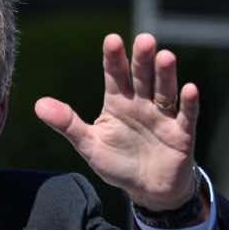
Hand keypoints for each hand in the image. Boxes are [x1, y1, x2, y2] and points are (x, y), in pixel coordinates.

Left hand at [33, 32, 199, 211]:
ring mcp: (163, 116)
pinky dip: (189, 104)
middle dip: (142, 60)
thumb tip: (38, 105)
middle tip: (144, 40)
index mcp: (118, 102)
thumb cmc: (118, 162)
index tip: (112, 40)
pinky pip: (186, 116)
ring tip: (165, 56)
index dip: (114, 59)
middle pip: (142, 77)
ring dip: (165, 75)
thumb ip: (67, 124)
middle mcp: (141, 103)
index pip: (115, 76)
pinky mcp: (181, 133)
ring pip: (165, 91)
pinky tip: (189, 88)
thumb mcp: (89, 144)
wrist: (148, 189)